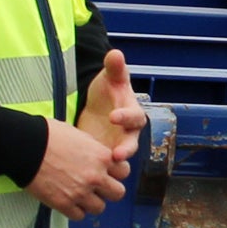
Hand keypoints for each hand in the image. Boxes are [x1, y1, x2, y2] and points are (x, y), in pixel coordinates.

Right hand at [26, 116, 129, 217]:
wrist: (25, 146)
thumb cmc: (48, 135)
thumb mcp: (79, 135)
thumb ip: (94, 150)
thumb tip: (98, 157)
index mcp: (102, 157)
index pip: (124, 172)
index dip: (116, 172)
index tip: (108, 172)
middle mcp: (95, 177)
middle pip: (118, 193)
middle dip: (109, 190)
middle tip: (98, 187)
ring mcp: (80, 193)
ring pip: (99, 208)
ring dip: (92, 202)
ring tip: (81, 195)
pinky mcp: (64, 204)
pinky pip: (79, 216)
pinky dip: (75, 210)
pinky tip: (69, 201)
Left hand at [76, 49, 143, 165]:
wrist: (97, 106)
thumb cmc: (108, 89)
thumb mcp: (109, 77)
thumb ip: (114, 67)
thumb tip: (116, 53)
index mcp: (132, 112)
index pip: (135, 116)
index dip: (126, 117)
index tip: (114, 116)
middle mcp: (128, 132)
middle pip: (132, 143)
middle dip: (126, 149)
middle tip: (116, 155)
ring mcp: (118, 145)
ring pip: (122, 159)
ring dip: (116, 165)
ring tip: (107, 168)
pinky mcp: (106, 155)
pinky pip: (108, 166)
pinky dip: (102, 170)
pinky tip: (91, 174)